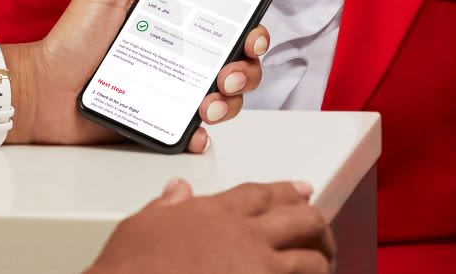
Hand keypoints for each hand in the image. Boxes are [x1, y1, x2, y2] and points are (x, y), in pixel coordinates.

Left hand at [16, 0, 270, 152]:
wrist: (44, 89)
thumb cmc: (72, 39)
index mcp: (175, 23)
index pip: (227, 22)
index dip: (251, 26)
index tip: (252, 28)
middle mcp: (182, 56)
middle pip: (237, 61)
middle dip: (247, 67)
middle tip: (228, 69)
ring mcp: (175, 91)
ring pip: (226, 97)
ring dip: (231, 101)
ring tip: (210, 101)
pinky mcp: (162, 121)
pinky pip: (195, 131)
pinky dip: (202, 132)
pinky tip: (196, 127)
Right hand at [87, 179, 333, 273]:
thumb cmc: (131, 267)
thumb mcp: (141, 225)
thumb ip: (166, 206)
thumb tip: (177, 191)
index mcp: (215, 212)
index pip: (262, 194)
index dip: (286, 191)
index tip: (301, 190)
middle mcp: (244, 235)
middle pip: (299, 219)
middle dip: (317, 224)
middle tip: (322, 231)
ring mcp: (258, 268)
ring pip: (309, 257)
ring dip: (322, 260)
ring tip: (325, 265)